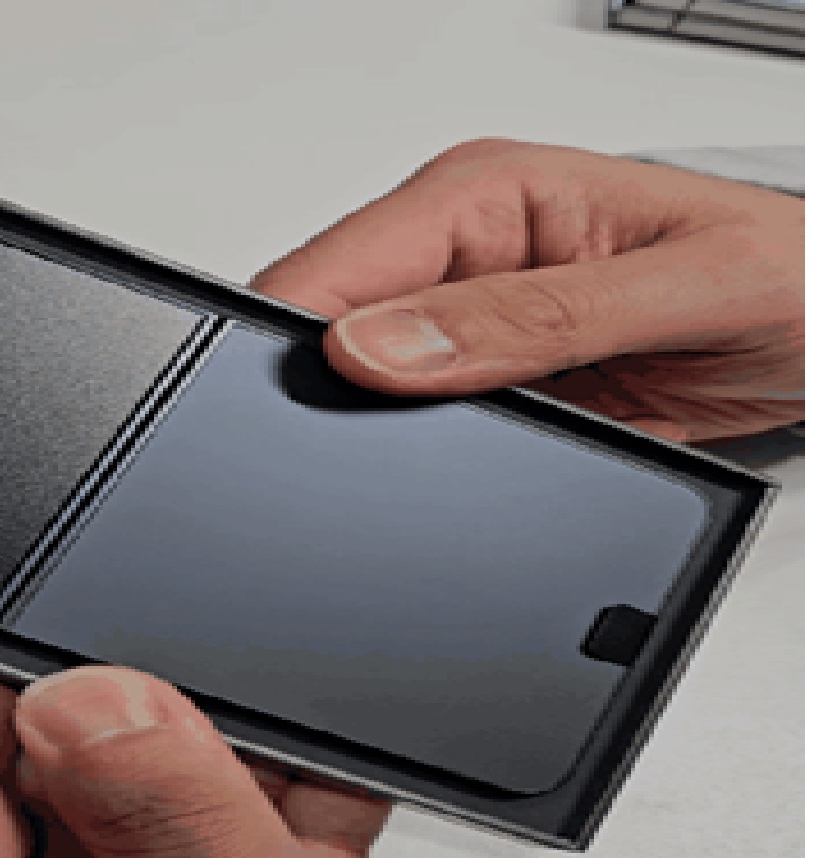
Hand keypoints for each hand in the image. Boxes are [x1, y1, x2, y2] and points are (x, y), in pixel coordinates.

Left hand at [0, 660, 421, 857]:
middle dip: (141, 728)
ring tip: (292, 788)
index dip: (13, 666)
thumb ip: (165, 825)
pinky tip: (310, 829)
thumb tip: (85, 693)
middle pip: (21, 775)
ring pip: (107, 818)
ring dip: (206, 783)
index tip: (106, 626)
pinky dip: (239, 838)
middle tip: (232, 726)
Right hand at [251, 138, 802, 442]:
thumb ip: (527, 319)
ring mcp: (472, 325)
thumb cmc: (794, 275)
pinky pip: (421, 432)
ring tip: (508, 433)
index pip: (334, 263)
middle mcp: (464, 254)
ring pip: (366, 390)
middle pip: (329, 330)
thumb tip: (377, 349)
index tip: (307, 397)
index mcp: (485, 193)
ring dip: (394, 432)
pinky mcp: (493, 385)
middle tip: (424, 432)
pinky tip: (501, 455)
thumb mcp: (677, 288)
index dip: (299, 336)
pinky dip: (440, 460)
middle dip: (338, 391)